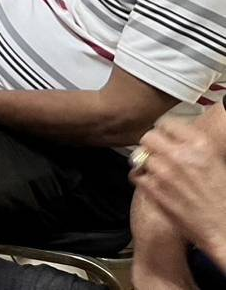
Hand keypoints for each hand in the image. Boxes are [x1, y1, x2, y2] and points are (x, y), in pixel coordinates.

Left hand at [132, 113, 225, 263]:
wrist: (222, 228)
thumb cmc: (221, 199)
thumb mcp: (215, 162)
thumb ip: (193, 146)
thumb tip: (175, 136)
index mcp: (200, 146)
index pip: (167, 123)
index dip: (164, 132)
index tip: (164, 138)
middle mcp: (180, 156)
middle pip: (149, 137)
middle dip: (152, 145)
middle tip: (157, 154)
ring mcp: (164, 173)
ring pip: (141, 156)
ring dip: (146, 163)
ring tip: (157, 173)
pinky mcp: (153, 190)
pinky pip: (136, 175)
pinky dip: (142, 179)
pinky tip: (153, 185)